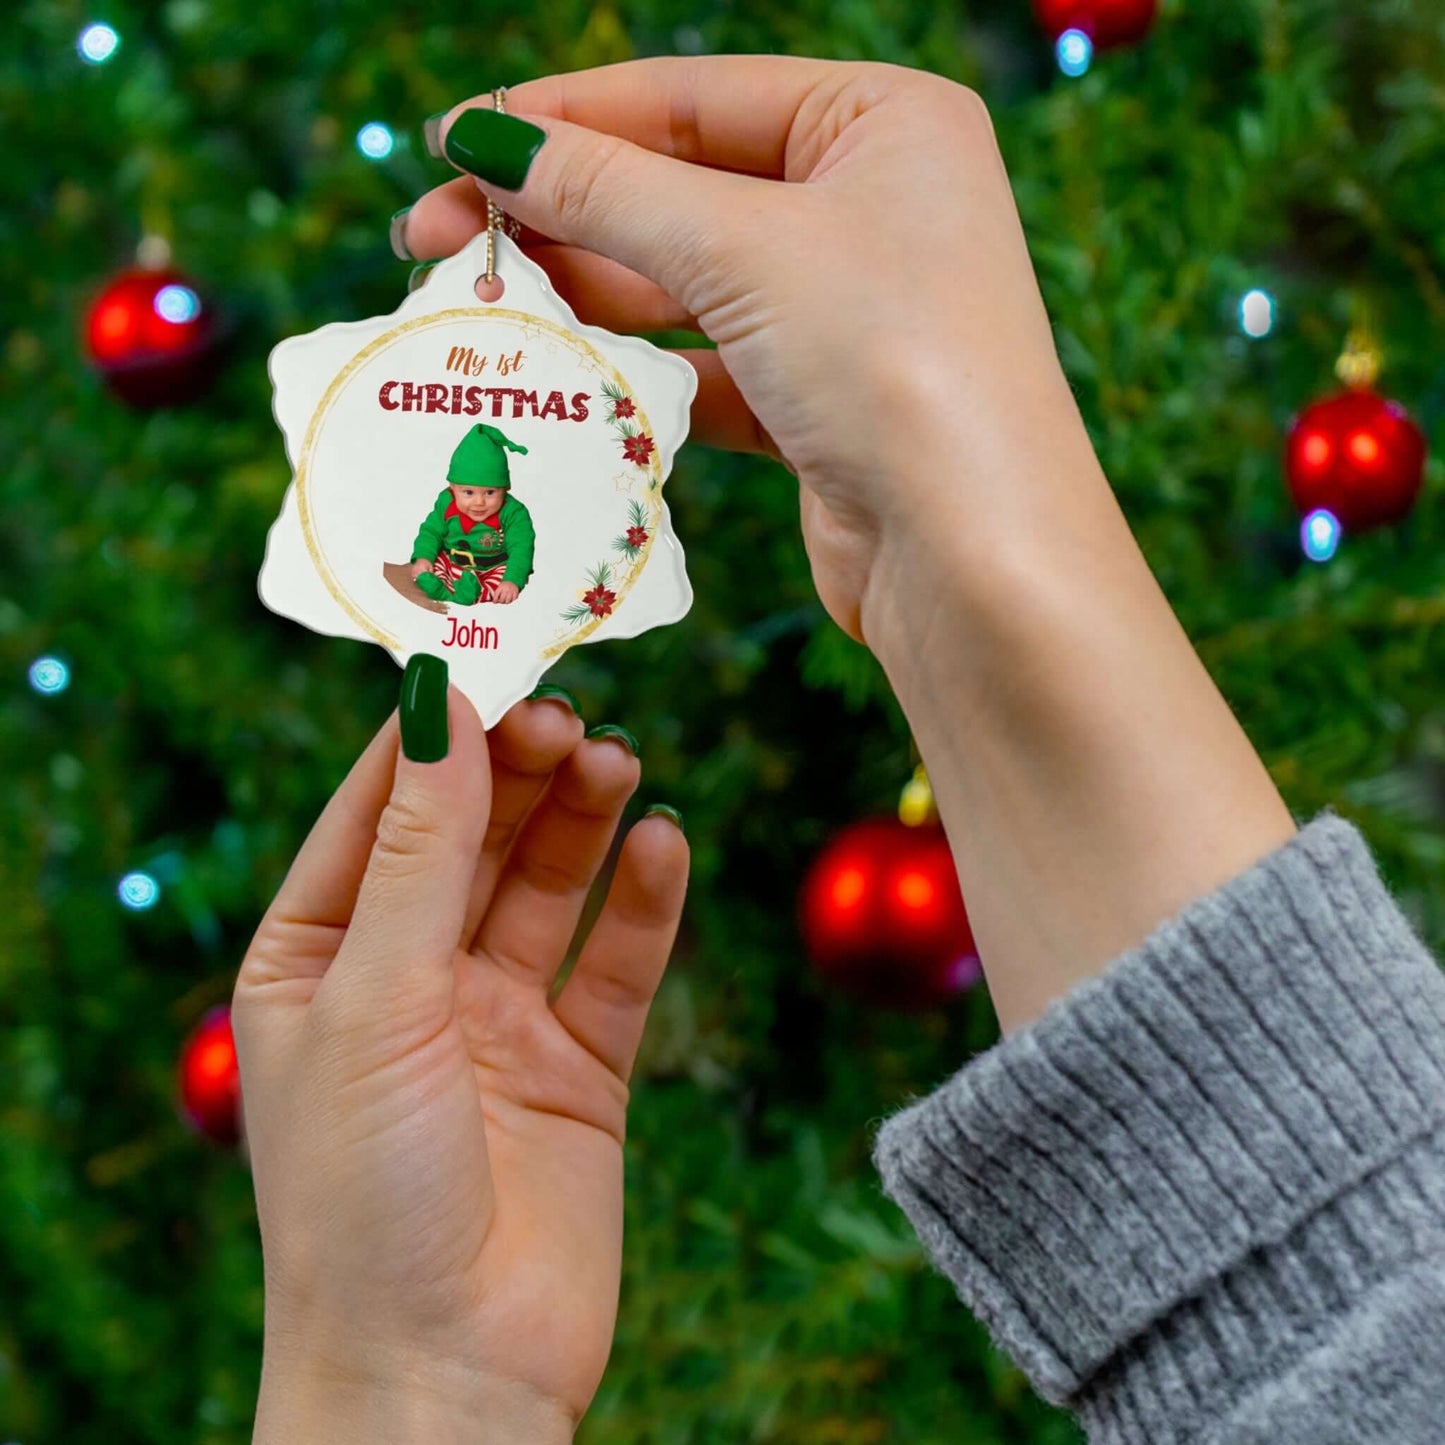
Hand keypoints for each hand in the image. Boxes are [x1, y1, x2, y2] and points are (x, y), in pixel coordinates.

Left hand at [233, 685, 687, 1439]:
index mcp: (319, 958)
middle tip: (571, 713)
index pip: (377, 811)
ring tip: (619, 762)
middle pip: (473, 837)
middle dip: (519, 771)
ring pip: (548, 886)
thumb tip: (440, 704)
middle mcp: (408, 979)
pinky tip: (664, 844)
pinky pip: (617, 962)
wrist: (446, 1377)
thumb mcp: (377, 999)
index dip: (433, 735)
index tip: (490, 657)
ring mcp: (497, 1021)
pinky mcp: (580, 1067)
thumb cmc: (363, 1195)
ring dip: (583, 820)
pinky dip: (643, 902)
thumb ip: (420, 851)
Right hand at [403, 57, 1097, 642]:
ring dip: (583, 296)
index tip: (452, 142)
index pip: (691, 97)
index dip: (563, 117)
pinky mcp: (820, 402)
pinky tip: (561, 378)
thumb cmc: (893, 365)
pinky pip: (705, 366)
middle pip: (678, 188)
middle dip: (556, 213)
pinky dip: (636, 374)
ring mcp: (846, 308)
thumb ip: (608, 190)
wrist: (974, 558)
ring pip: (684, 283)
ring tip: (477, 307)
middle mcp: (871, 204)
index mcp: (882, 121)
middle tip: (433, 239)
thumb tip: (487, 140)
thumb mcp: (743, 249)